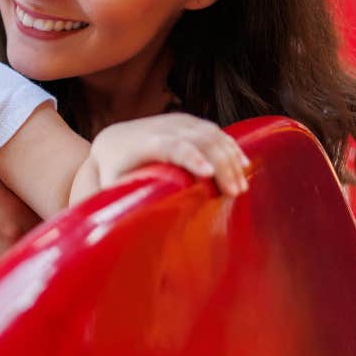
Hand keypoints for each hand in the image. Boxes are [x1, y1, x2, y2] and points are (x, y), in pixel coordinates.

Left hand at [92, 113, 248, 195]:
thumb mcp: (114, 188)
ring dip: (230, 158)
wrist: (112, 140)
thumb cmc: (113, 172)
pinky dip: (230, 147)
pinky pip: (214, 131)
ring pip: (211, 134)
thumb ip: (128, 203)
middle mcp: (162, 127)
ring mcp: (176, 121)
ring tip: (240, 187)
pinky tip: (242, 166)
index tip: (208, 174)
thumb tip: (140, 234)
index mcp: (143, 143)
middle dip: (220, 165)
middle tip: (235, 193)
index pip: (170, 144)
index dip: (191, 157)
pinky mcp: (187, 121)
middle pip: (199, 140)